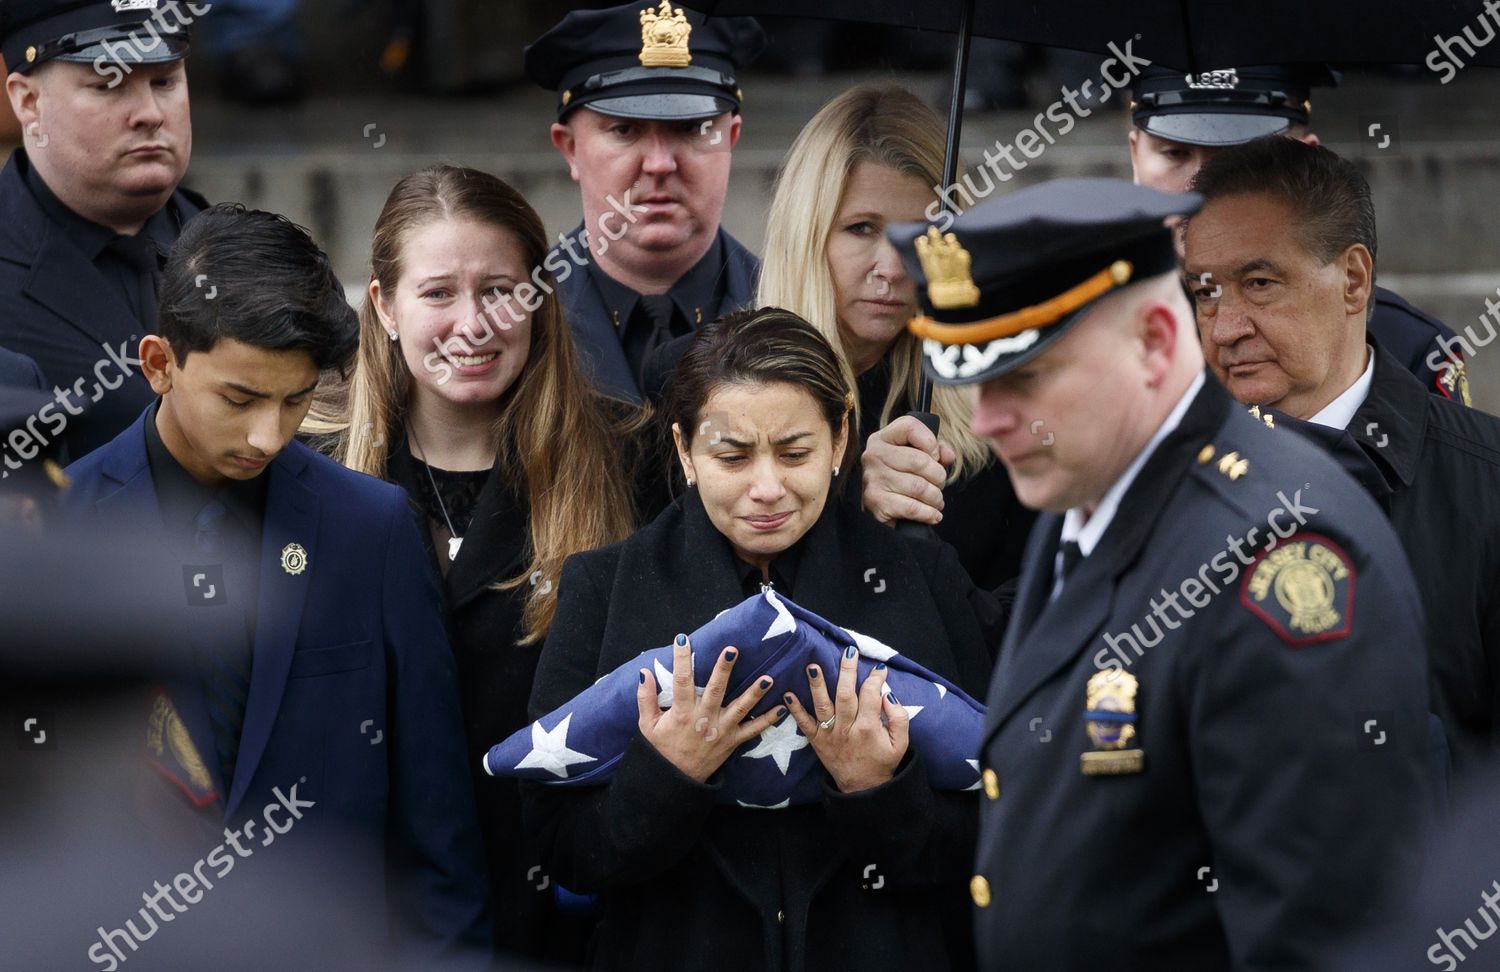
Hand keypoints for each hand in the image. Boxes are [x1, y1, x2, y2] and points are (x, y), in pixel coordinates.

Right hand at [638, 633, 783, 782]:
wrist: (675, 780)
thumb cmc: (661, 749)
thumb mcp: (647, 725)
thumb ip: (646, 698)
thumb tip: (644, 672)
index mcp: (681, 712)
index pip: (681, 680)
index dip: (681, 659)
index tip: (683, 639)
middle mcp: (703, 719)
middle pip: (715, 690)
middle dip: (724, 670)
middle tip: (732, 650)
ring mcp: (720, 730)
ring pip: (740, 709)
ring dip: (754, 693)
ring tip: (768, 679)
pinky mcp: (732, 741)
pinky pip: (753, 731)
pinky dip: (768, 721)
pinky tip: (781, 709)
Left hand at [783, 645, 908, 792]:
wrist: (862, 788)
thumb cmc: (882, 761)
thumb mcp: (901, 744)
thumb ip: (899, 718)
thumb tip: (888, 694)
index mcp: (869, 729)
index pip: (871, 696)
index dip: (875, 679)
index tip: (879, 668)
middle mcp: (847, 729)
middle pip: (846, 695)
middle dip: (847, 671)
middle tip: (848, 651)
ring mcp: (830, 735)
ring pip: (823, 706)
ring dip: (817, 685)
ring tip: (812, 666)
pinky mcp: (817, 741)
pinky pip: (804, 724)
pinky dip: (795, 710)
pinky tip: (788, 695)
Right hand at [861, 416, 954, 526]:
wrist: (881, 513)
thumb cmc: (903, 480)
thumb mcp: (919, 457)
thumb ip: (937, 450)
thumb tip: (947, 456)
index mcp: (882, 438)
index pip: (910, 426)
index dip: (931, 442)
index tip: (935, 457)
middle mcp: (874, 455)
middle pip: (920, 461)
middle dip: (938, 477)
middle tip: (938, 484)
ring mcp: (873, 479)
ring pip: (920, 487)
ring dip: (935, 498)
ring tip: (935, 500)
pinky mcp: (876, 503)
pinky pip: (913, 508)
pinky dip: (929, 514)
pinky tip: (932, 514)